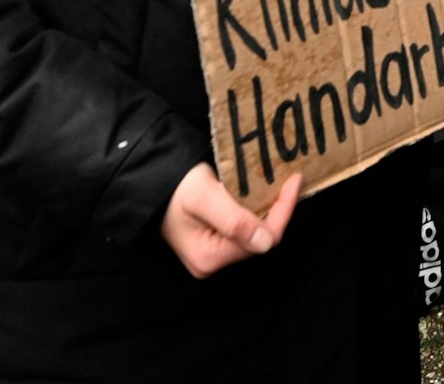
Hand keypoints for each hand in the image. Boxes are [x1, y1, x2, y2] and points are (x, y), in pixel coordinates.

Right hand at [160, 165, 300, 279]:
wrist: (148, 183)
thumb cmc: (173, 188)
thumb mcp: (203, 197)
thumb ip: (233, 220)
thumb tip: (266, 241)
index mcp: (210, 257)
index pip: (263, 239)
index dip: (284, 210)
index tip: (295, 181)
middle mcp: (212, 262)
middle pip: (261, 238)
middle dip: (278, 210)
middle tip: (289, 180)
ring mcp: (212, 254)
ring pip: (254, 233)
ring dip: (268, 209)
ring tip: (280, 184)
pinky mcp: (213, 241)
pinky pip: (244, 228)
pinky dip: (256, 210)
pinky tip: (262, 192)